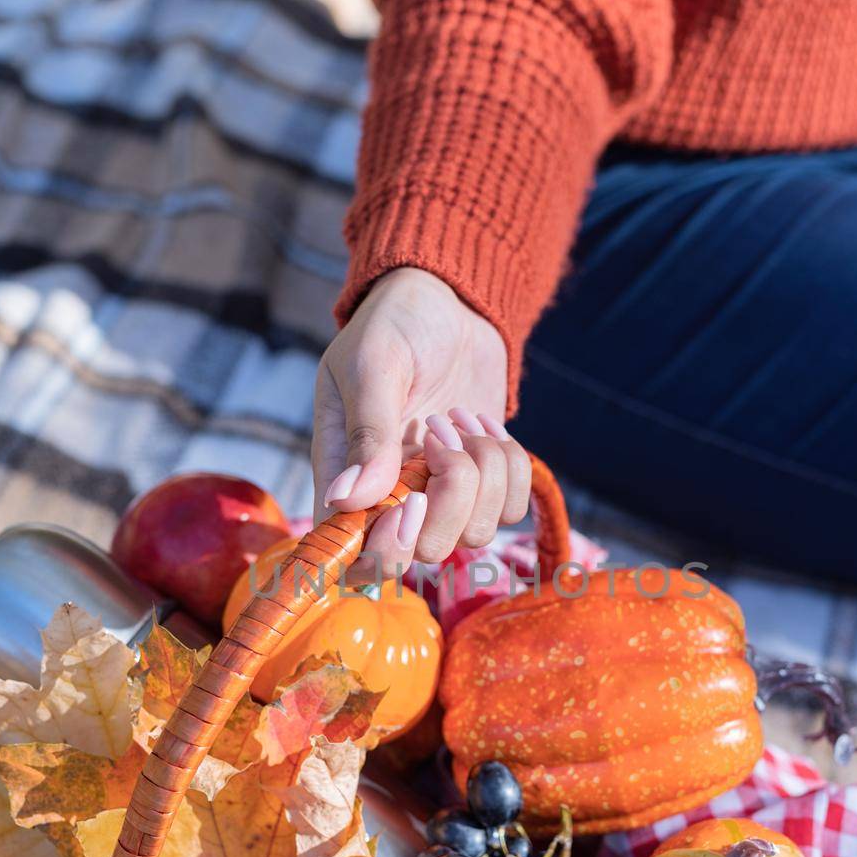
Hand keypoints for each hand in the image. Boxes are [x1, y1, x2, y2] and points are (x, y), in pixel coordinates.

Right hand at [313, 269, 530, 577]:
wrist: (446, 299)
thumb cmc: (393, 325)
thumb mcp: (373, 366)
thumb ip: (368, 433)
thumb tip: (348, 501)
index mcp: (344, 479)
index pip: (356, 558)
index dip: (388, 550)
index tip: (409, 501)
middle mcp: (391, 499)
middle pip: (428, 553)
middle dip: (450, 497)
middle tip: (438, 432)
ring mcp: (440, 495)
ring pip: (477, 534)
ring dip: (484, 471)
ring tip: (461, 416)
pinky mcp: (485, 482)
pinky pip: (512, 508)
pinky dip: (510, 464)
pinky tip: (482, 423)